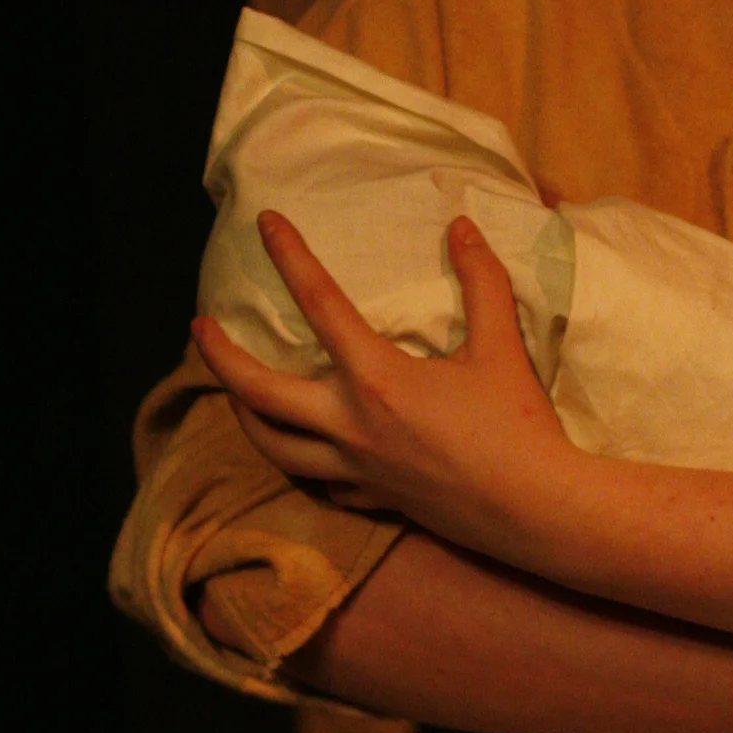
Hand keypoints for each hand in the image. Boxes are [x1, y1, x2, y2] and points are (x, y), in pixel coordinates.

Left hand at [192, 210, 575, 552]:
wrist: (533, 509)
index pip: (318, 304)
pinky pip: (318, 482)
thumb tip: (462, 228)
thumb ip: (480, 282)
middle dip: (221, 358)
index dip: (289, 256)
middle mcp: (350, 425)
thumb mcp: (500, 345)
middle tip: (199, 330)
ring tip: (233, 394)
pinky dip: (301, 462)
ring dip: (243, 416)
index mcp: (376, 379)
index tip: (266, 224)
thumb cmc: (517, 425)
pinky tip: (304, 451)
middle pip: (259, 393)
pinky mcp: (373, 499)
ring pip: (273, 446)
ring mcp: (356, 468)